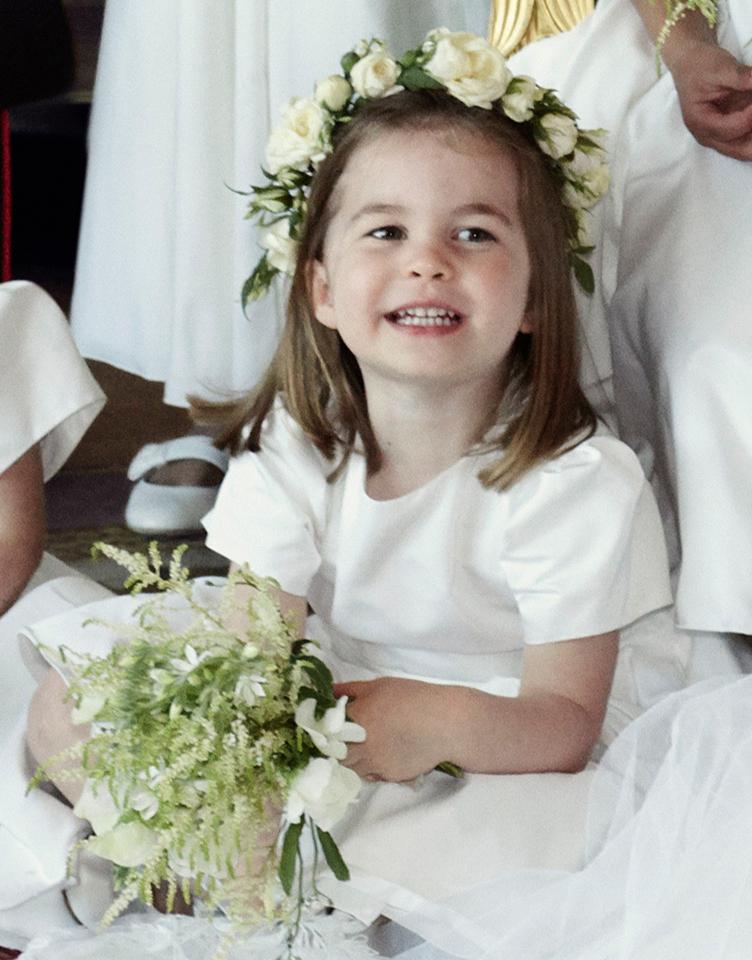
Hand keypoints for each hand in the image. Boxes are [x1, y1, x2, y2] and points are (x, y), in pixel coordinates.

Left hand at [333, 677, 448, 782]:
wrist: (444, 723)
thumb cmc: (411, 698)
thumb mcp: (379, 686)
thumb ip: (350, 690)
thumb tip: (329, 691)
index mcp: (354, 720)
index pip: (324, 733)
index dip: (321, 733)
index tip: (322, 730)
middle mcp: (359, 745)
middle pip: (333, 756)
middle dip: (332, 751)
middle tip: (337, 742)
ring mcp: (373, 763)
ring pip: (349, 769)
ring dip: (349, 762)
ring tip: (358, 749)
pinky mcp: (389, 776)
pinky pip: (371, 775)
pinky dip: (369, 768)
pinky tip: (378, 755)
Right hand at [669, 41, 751, 159]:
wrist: (691, 64)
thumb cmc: (700, 66)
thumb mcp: (720, 67)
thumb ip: (742, 77)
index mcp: (700, 122)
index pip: (730, 129)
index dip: (750, 117)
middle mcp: (707, 135)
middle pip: (739, 150)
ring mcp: (717, 136)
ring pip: (744, 149)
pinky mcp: (727, 132)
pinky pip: (746, 140)